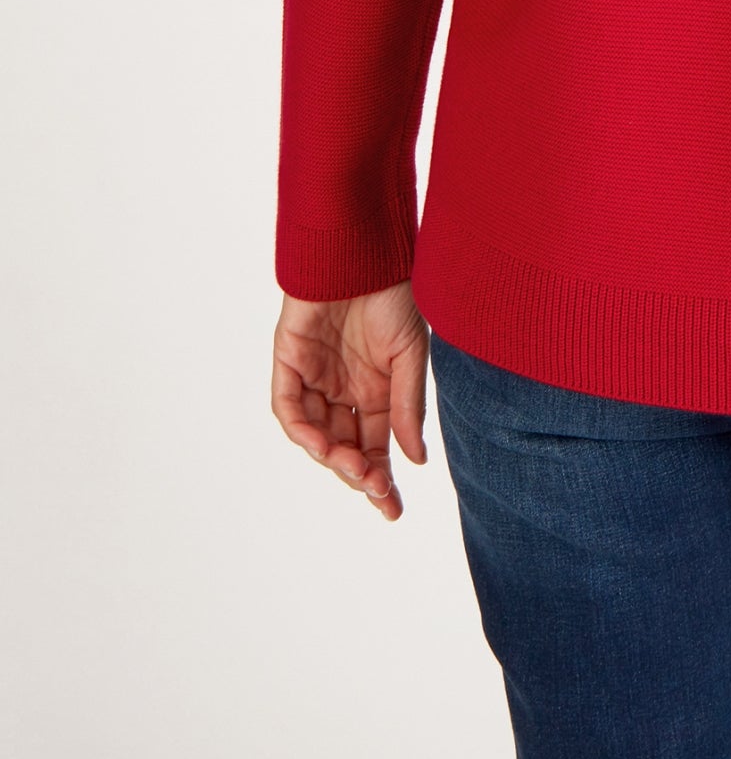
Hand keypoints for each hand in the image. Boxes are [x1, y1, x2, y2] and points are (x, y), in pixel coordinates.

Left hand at [271, 280, 429, 518]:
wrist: (367, 249)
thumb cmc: (396, 292)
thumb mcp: (412, 356)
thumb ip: (407, 408)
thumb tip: (414, 461)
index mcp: (377, 389)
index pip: (375, 445)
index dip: (381, 478)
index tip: (392, 509)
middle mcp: (344, 388)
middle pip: (344, 447)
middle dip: (358, 473)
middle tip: (375, 489)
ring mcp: (315, 376)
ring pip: (316, 434)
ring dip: (332, 457)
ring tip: (354, 468)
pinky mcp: (289, 361)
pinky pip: (289, 408)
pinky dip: (303, 430)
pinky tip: (323, 444)